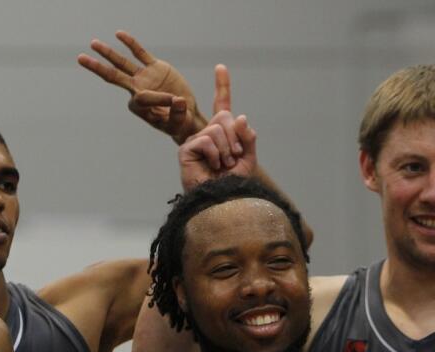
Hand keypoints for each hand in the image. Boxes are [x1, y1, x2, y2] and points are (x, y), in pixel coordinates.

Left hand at [78, 31, 204, 143]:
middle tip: (80, 58)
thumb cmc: (179, 123)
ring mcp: (144, 77)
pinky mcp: (154, 67)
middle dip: (97, 67)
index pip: (142, 97)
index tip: (175, 102)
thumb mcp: (177, 122)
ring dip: (108, 53)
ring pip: (123, 63)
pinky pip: (140, 53)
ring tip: (93, 44)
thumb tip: (179, 101)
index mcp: (138, 105)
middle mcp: (137, 89)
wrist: (186, 116)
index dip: (159, 98)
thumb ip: (177, 113)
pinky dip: (130, 43)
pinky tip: (119, 34)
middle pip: (113, 76)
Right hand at [178, 66, 258, 190]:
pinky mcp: (186, 149)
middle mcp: (207, 134)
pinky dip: (214, 154)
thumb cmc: (233, 184)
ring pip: (216, 129)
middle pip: (223, 117)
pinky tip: (212, 166)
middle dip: (234, 137)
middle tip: (233, 157)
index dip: (222, 86)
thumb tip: (240, 117)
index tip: (221, 67)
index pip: (221, 105)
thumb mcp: (248, 158)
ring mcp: (195, 140)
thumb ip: (247, 137)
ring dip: (226, 149)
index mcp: (222, 134)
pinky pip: (206, 140)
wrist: (222, 201)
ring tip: (223, 165)